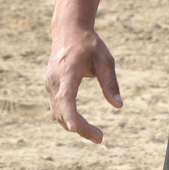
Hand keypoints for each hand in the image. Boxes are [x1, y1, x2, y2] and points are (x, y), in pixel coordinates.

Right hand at [45, 25, 122, 143]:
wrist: (68, 30)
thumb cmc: (90, 45)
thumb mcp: (105, 60)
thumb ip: (110, 83)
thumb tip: (119, 105)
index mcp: (68, 71)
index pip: (66, 96)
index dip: (70, 114)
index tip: (73, 129)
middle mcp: (54, 80)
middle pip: (63, 111)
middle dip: (80, 128)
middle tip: (100, 138)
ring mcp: (49, 84)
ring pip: (58, 113)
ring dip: (75, 126)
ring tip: (97, 135)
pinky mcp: (50, 87)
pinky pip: (57, 108)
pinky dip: (69, 118)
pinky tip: (83, 125)